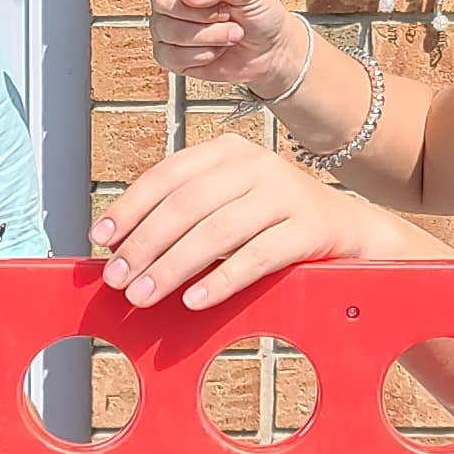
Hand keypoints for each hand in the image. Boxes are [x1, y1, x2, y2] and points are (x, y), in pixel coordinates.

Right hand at [65, 0, 309, 103]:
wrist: (270, 52)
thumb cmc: (262, 12)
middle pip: (160, 0)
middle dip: (199, 13)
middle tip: (227, 15)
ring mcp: (166, 27)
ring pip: (168, 33)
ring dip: (207, 37)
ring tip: (228, 33)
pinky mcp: (171, 56)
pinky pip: (171, 58)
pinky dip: (200, 58)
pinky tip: (216, 52)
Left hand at [89, 138, 364, 313]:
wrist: (353, 235)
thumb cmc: (276, 226)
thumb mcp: (231, 207)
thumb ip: (185, 219)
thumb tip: (121, 251)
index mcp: (228, 153)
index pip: (167, 175)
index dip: (129, 207)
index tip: (100, 238)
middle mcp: (256, 165)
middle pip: (186, 204)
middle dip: (144, 244)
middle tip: (117, 279)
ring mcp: (286, 194)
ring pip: (216, 231)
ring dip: (172, 267)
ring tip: (143, 296)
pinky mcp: (309, 228)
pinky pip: (256, 257)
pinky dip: (220, 280)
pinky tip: (194, 300)